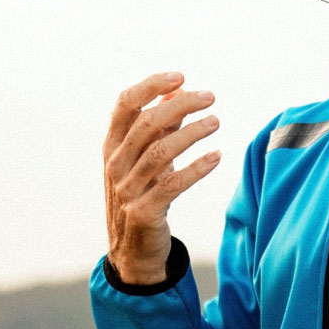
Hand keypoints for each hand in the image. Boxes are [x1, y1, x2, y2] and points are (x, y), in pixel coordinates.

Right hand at [102, 72, 221, 284]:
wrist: (133, 252)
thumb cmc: (142, 195)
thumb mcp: (147, 159)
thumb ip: (161, 127)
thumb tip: (179, 90)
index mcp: (112, 145)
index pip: (125, 104)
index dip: (151, 86)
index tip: (181, 77)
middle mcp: (115, 165)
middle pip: (146, 124)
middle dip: (181, 105)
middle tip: (210, 98)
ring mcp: (126, 190)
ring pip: (160, 153)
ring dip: (191, 133)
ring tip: (216, 122)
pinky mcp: (143, 212)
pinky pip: (172, 185)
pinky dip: (196, 169)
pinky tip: (216, 157)